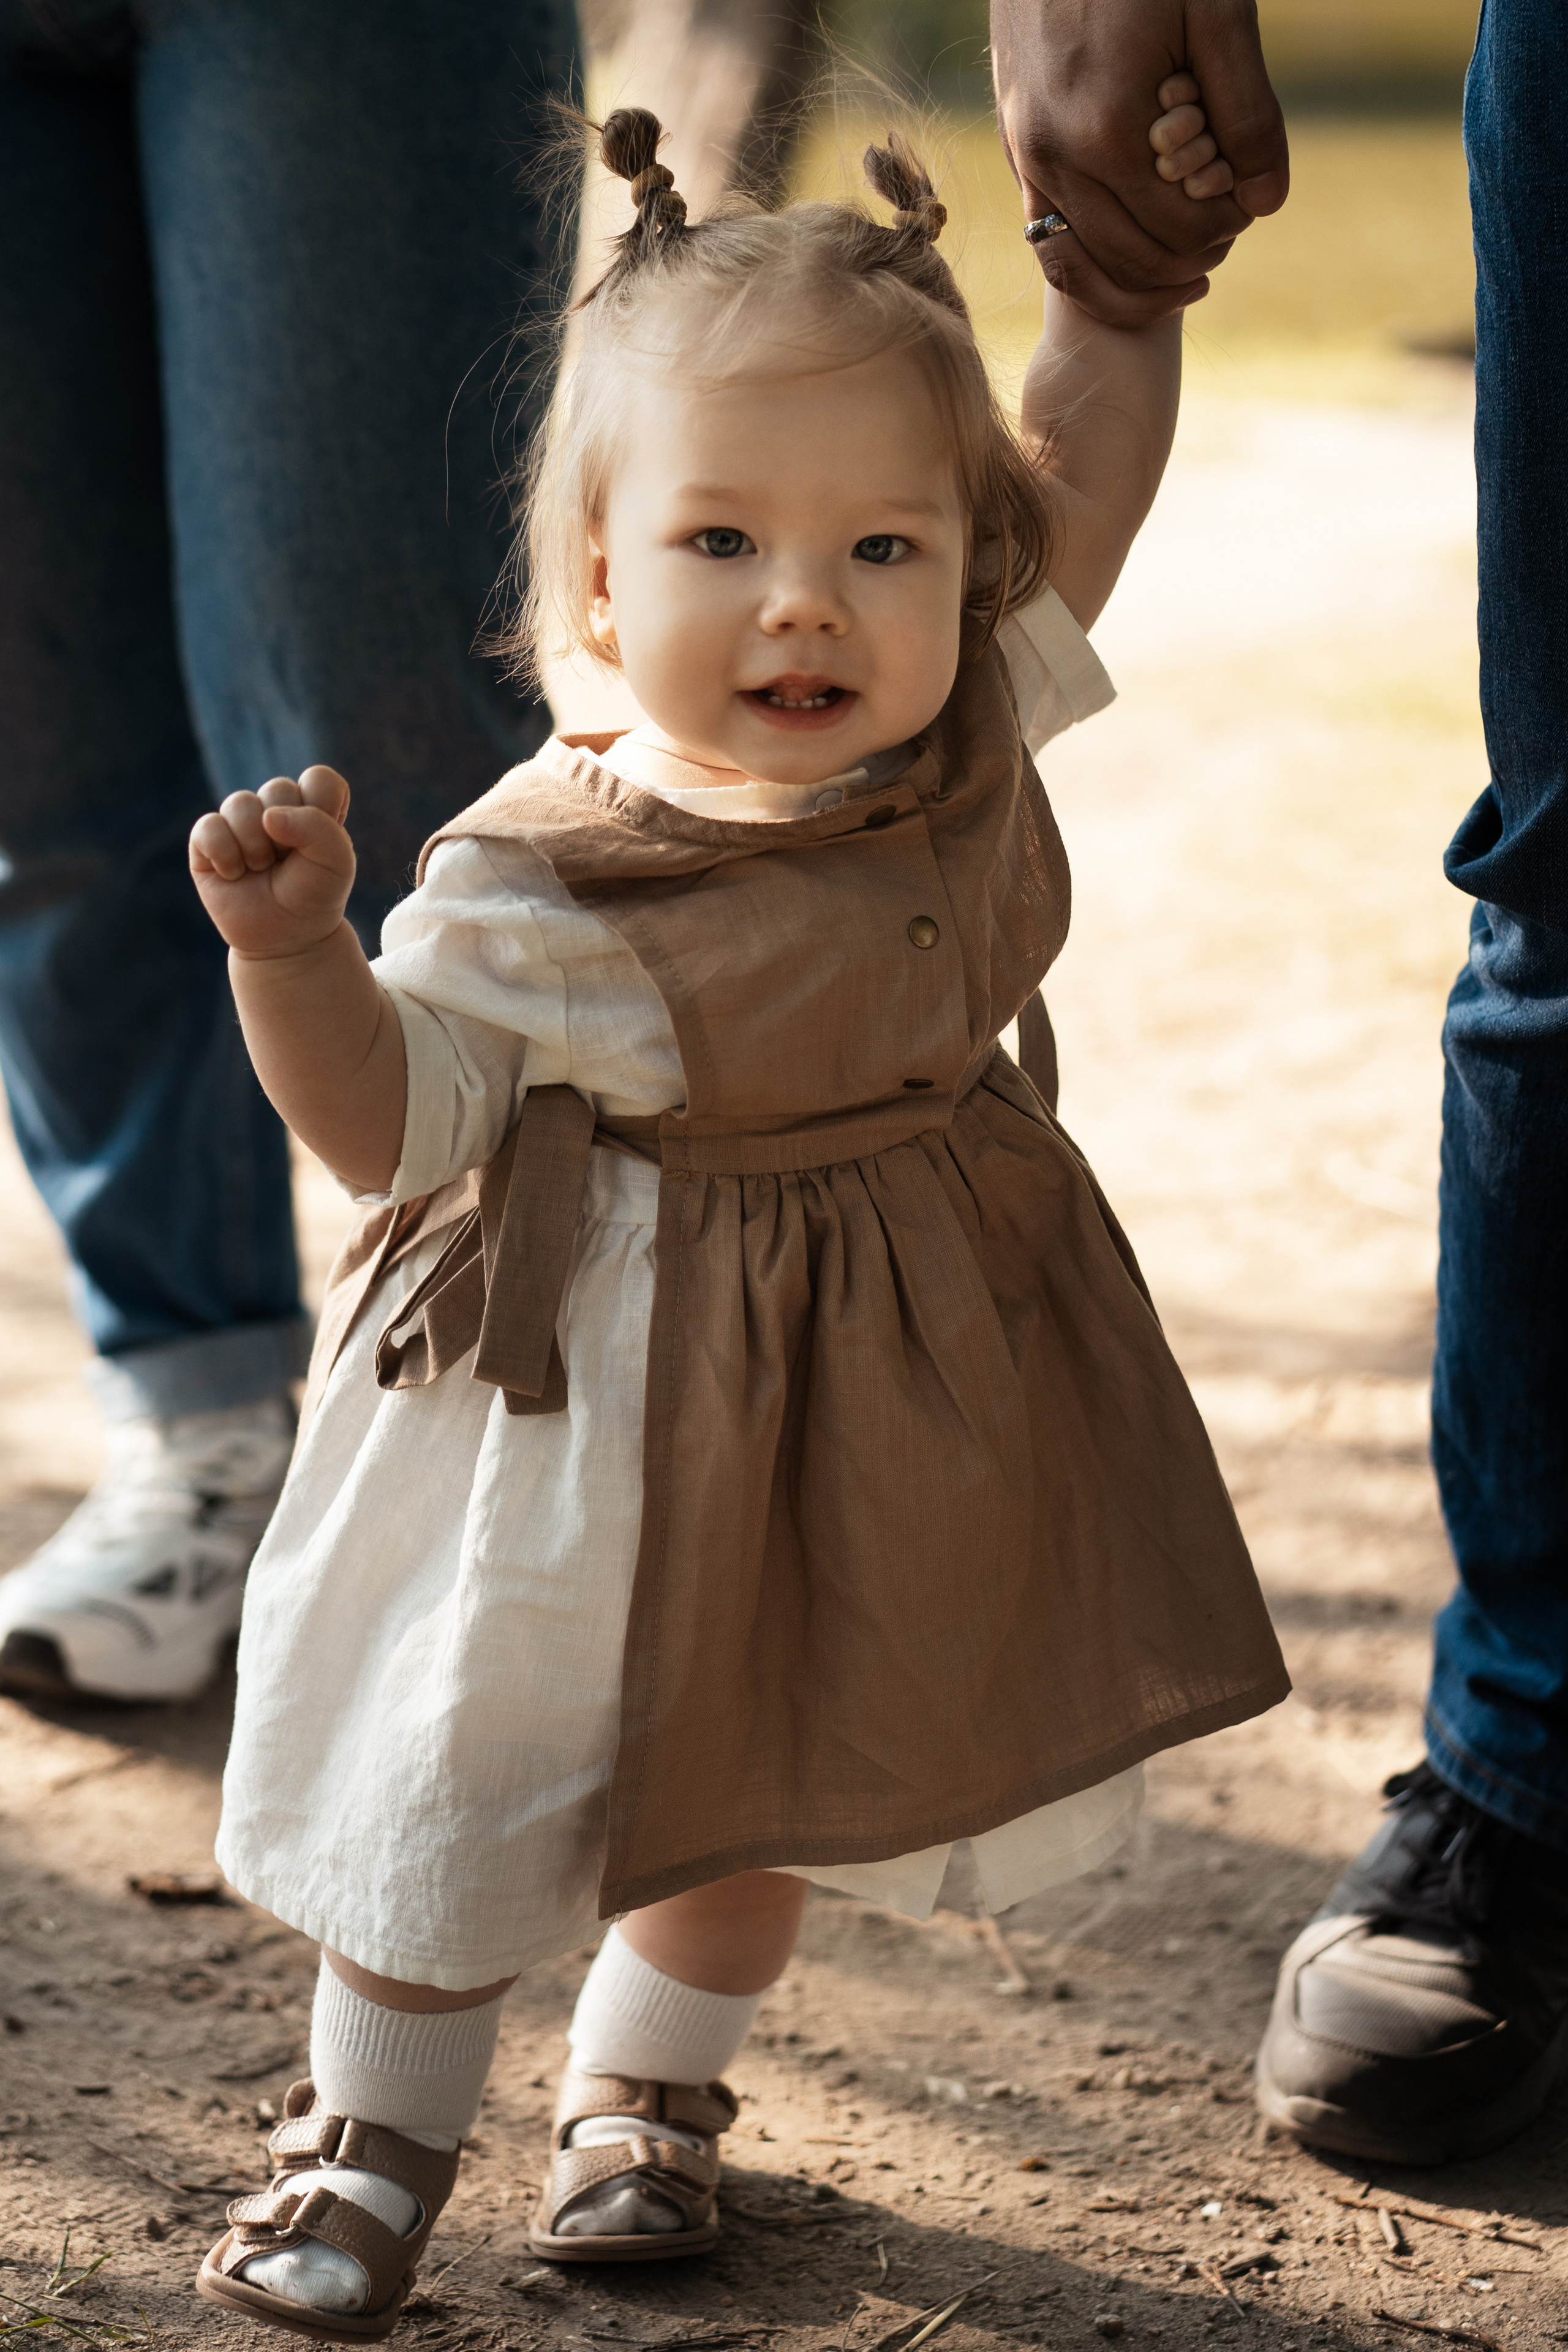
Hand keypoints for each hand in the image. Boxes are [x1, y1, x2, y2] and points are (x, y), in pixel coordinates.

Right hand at [189, 765, 355, 960]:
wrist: (285, 937)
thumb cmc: (313, 896)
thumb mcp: (337, 863)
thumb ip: (318, 828)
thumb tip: (267, 816)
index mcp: (310, 806)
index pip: (319, 779)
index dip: (322, 810)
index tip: (323, 845)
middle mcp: (273, 807)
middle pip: (279, 788)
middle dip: (288, 835)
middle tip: (289, 863)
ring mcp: (239, 822)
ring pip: (240, 804)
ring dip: (256, 846)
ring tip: (262, 869)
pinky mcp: (207, 840)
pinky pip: (208, 827)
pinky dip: (225, 854)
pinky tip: (235, 874)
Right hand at [990, 0, 1287, 325]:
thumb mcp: (1216, 13)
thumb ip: (1247, 110)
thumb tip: (1266, 202)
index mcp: (1107, 132)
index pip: (1184, 231)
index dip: (1231, 224)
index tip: (1251, 192)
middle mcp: (1056, 161)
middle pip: (1138, 260)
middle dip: (1194, 255)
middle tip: (1229, 224)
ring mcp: (1027, 162)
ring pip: (1084, 271)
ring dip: (1142, 282)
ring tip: (1191, 268)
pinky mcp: (1016, 154)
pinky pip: (1051, 245)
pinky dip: (1097, 268)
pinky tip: (1138, 255)